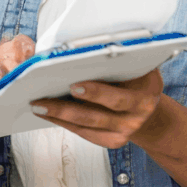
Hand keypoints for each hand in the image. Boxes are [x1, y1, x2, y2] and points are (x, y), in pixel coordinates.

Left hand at [31, 68, 165, 149]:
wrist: (149, 108)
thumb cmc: (136, 77)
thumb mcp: (137, 62)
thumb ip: (119, 56)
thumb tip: (84, 46)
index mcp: (147, 89)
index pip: (121, 94)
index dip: (97, 92)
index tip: (74, 84)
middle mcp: (139, 113)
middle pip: (99, 114)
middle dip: (69, 107)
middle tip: (44, 99)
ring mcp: (126, 130)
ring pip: (88, 124)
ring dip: (60, 115)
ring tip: (38, 105)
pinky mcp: (113, 141)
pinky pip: (85, 133)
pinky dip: (65, 123)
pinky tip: (48, 113)